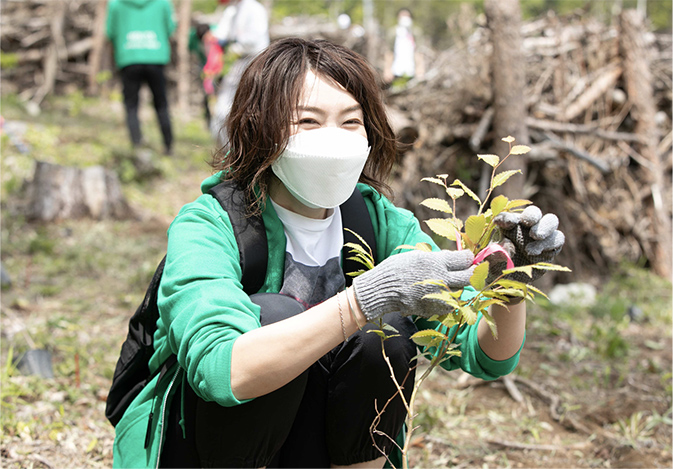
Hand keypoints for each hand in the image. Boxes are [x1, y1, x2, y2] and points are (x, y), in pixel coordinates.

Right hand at [352, 250, 475, 320]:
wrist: (383, 290)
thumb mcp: (417, 256)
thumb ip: (438, 258)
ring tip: (446, 283)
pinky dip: (448, 300)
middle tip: (468, 270)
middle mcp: (441, 279)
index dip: (468, 257)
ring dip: (457, 287)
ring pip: (461, 291)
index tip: (467, 258)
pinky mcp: (435, 309)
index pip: (465, 259)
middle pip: (469, 276)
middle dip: (471, 272)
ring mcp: (439, 296)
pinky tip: (439, 295)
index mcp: (437, 263)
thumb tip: (454, 258)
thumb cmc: (397, 269)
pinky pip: (450, 304)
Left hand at [492, 205, 564, 282]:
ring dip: (544, 229)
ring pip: (551, 221)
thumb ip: (496, 252)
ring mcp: (540, 236)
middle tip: (527, 226)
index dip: (505, 218)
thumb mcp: (492, 260)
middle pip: (534, 212)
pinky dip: (550, 243)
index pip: (508, 216)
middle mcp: (526, 227)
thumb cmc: (497, 265)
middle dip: (532, 216)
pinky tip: (537, 253)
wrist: (509, 280)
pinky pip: (558, 239)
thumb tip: (508, 243)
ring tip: (530, 248)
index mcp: (508, 225)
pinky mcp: (551, 247)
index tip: (499, 224)